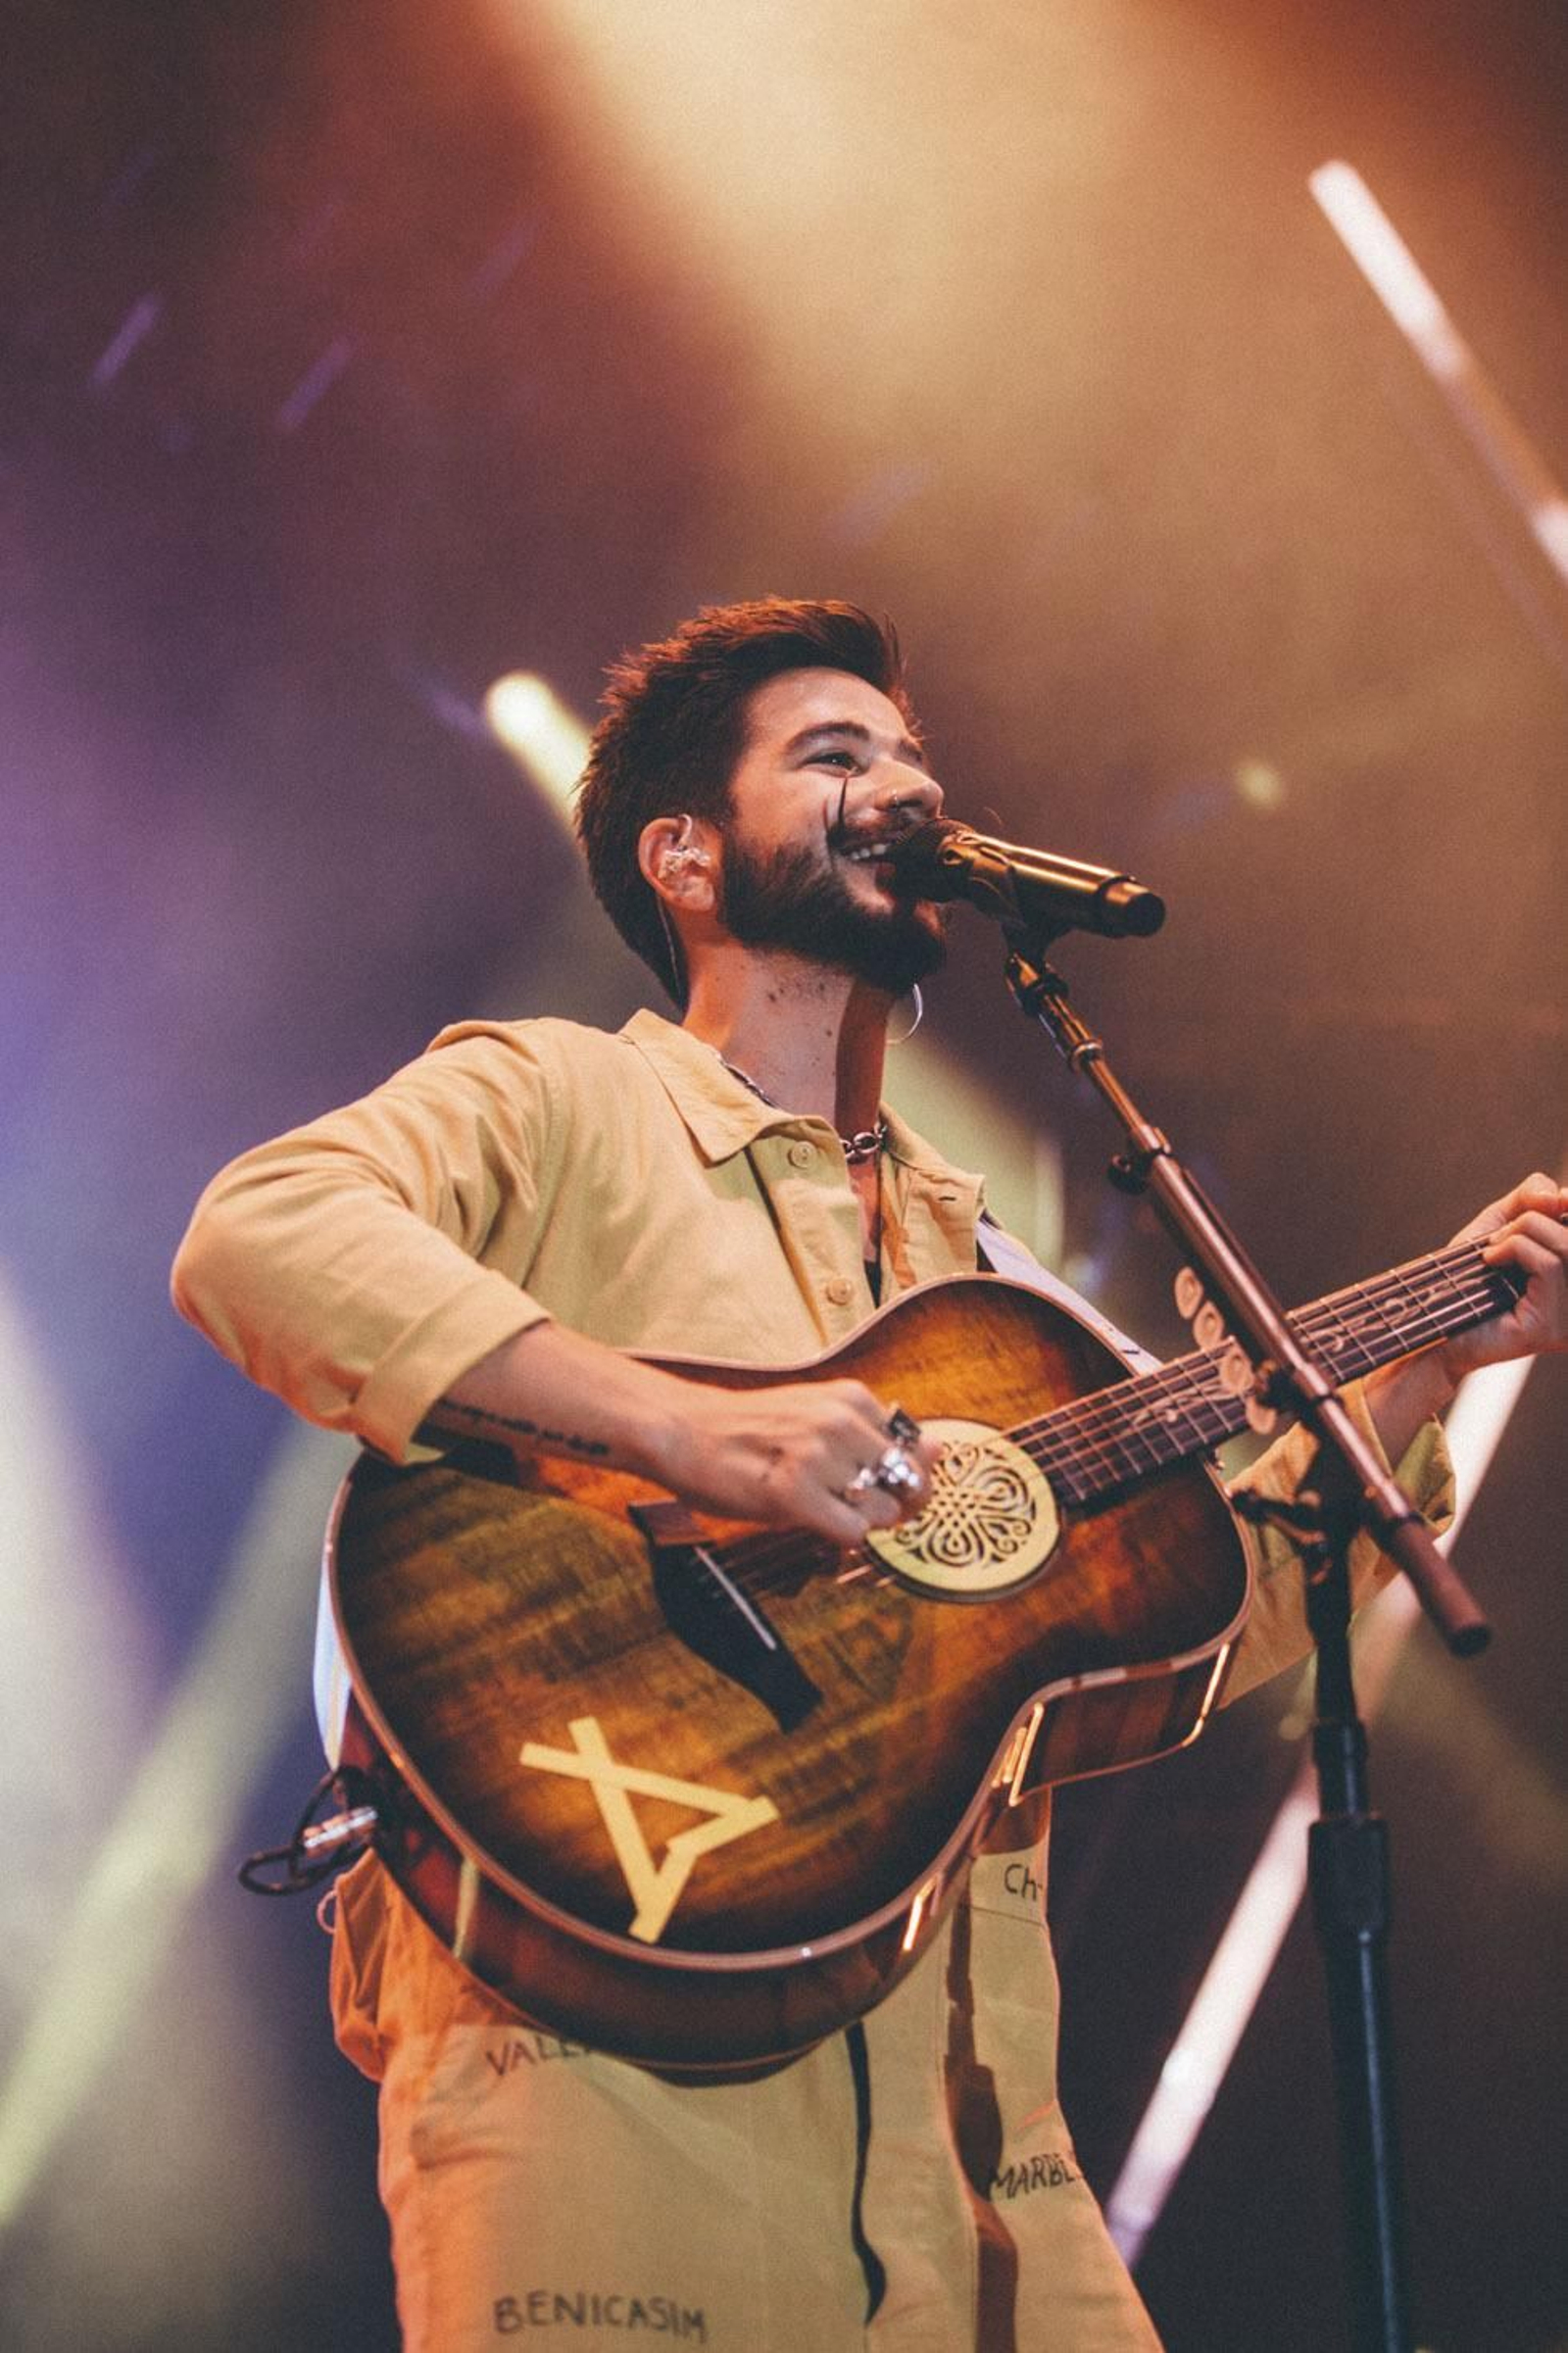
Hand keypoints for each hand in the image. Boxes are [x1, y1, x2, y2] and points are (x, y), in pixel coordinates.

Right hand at [654, 1377, 942, 1545]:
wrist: (683, 1429)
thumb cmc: (751, 1430)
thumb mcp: (819, 1413)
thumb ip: (876, 1432)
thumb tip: (939, 1450)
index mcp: (852, 1398)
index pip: (917, 1452)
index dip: (903, 1479)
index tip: (877, 1486)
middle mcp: (842, 1421)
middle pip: (909, 1485)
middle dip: (891, 1505)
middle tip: (849, 1505)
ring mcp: (818, 1456)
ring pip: (883, 1512)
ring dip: (860, 1521)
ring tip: (820, 1506)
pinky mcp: (793, 1493)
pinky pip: (853, 1533)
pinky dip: (839, 1536)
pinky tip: (809, 1518)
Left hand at [1439, 1172, 1567, 1383]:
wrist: (1430, 1320)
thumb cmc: (1465, 1275)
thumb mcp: (1500, 1225)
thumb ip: (1530, 1201)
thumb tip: (1560, 1196)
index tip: (1551, 1201)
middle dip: (1536, 1219)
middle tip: (1499, 1236)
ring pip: (1567, 1246)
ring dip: (1521, 1232)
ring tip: (1492, 1248)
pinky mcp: (1548, 1329)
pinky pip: (1548, 1266)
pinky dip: (1514, 1249)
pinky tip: (1490, 1260)